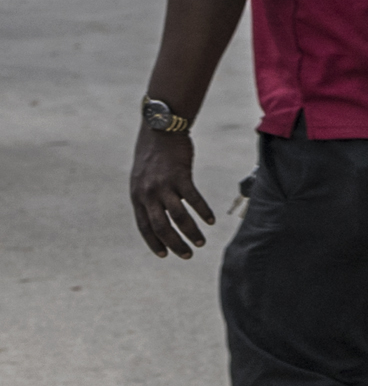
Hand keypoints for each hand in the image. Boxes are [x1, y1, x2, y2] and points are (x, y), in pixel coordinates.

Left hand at [131, 126, 213, 259]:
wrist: (160, 130)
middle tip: (187, 254)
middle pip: (161, 226)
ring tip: (201, 242)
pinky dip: (203, 211)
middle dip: (175, 244)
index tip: (165, 255)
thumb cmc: (153, 155)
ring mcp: (164, 185)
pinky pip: (193, 199)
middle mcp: (148, 194)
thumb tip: (160, 214)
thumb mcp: (143, 178)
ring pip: (178, 216)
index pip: (145, 227)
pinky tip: (211, 220)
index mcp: (137, 196)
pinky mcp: (180, 176)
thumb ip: (148, 196)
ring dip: (191, 232)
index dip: (154, 242)